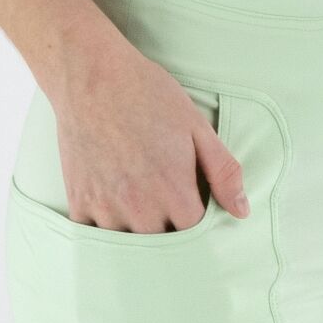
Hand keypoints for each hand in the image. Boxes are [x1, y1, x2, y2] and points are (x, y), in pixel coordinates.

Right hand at [52, 24, 249, 232]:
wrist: (90, 75)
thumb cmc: (148, 95)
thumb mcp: (197, 127)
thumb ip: (223, 173)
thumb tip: (242, 212)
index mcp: (174, 192)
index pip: (196, 236)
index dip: (198, 226)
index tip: (195, 212)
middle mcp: (141, 207)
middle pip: (164, 248)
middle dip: (170, 235)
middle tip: (168, 212)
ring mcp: (107, 208)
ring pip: (129, 247)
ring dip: (138, 236)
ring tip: (141, 213)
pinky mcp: (80, 202)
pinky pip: (94, 238)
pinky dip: (105, 232)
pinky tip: (113, 211)